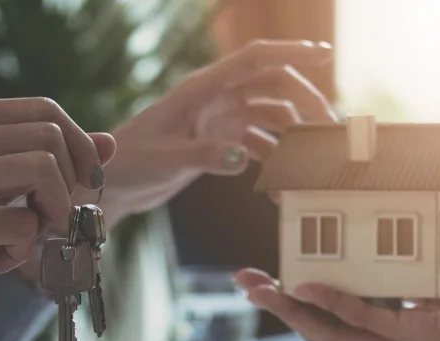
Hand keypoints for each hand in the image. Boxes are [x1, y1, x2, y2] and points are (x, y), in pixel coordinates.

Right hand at [0, 98, 116, 323]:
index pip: (43, 110)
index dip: (79, 146)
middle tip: (56, 220)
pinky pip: (24, 225)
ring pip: (44, 173)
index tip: (81, 185)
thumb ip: (33, 158)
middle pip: (51, 139)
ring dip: (55, 214)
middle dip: (70, 184)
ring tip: (32, 238)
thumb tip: (110, 143)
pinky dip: (25, 249)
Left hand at [90, 40, 337, 225]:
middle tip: (330, 132)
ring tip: (314, 162)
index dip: (291, 52)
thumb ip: (205, 156)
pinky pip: (258, 146)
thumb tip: (243, 157)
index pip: (254, 59)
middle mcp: (215, 99)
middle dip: (305, 104)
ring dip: (294, 137)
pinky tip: (282, 188)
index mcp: (202, 89)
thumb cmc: (130, 163)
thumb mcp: (167, 160)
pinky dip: (274, 163)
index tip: (324, 54)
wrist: (110, 184)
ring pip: (271, 117)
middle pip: (274, 88)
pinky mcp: (219, 143)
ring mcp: (220, 120)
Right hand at [236, 269, 439, 340]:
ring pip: (332, 332)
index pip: (336, 328)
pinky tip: (308, 284)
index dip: (298, 309)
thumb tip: (404, 256)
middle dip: (277, 307)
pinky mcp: (422, 339)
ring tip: (258, 285)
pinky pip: (367, 319)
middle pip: (320, 333)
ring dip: (290, 308)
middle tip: (242, 282)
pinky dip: (334, 302)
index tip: (270, 283)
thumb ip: (424, 285)